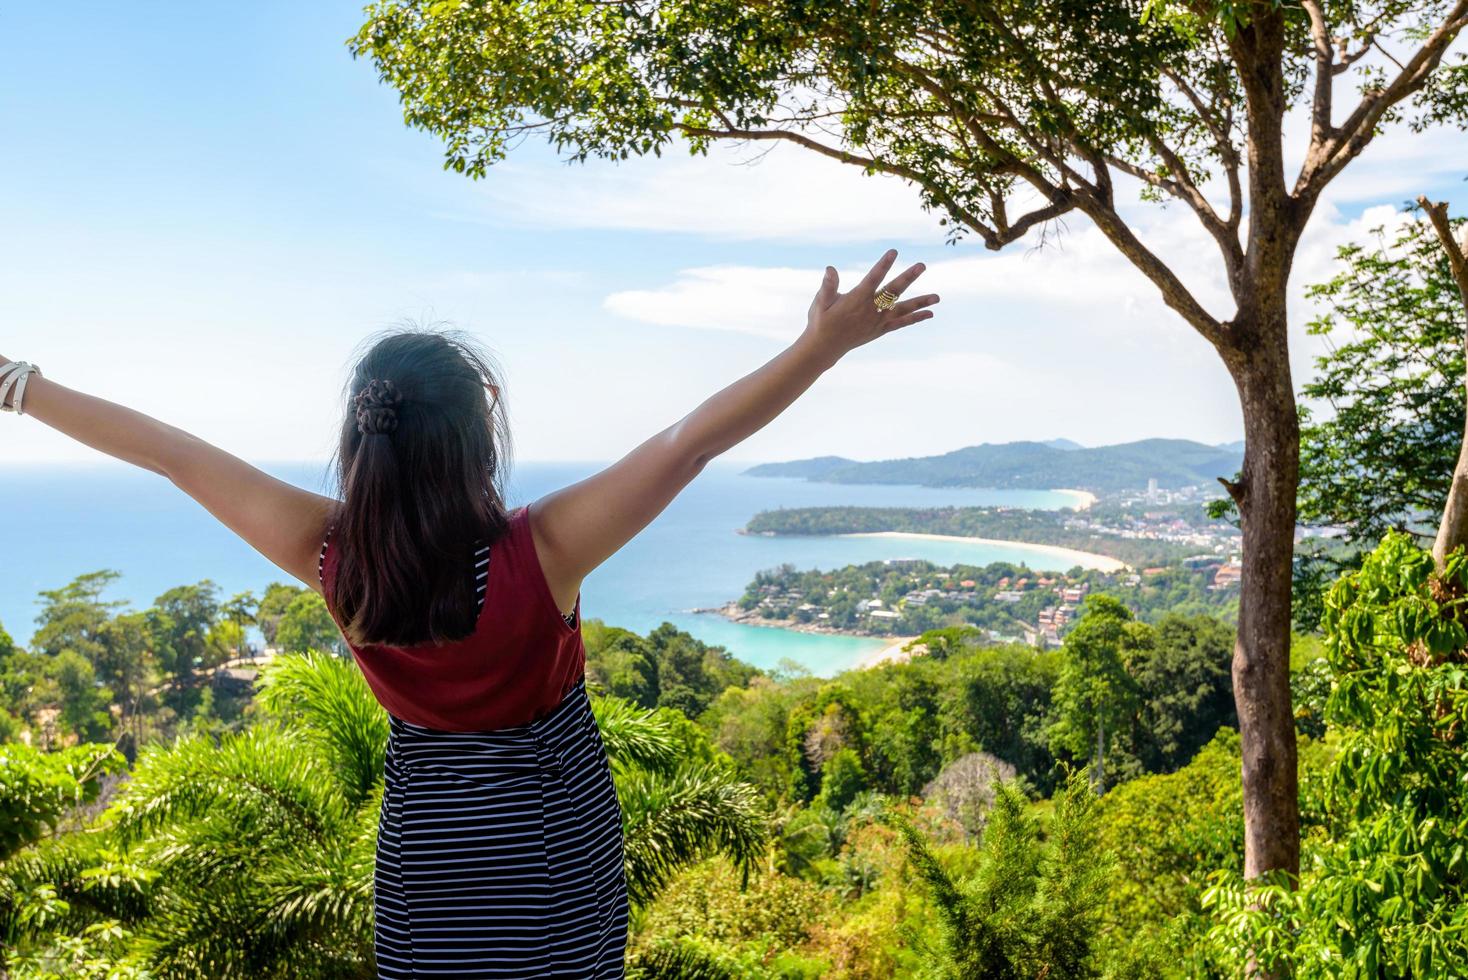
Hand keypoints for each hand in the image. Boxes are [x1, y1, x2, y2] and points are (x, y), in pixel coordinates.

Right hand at [799, 249, 938, 365]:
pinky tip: (930, 313)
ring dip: (920, 302)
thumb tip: (831, 268)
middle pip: (892, 291)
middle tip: (922, 266)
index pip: (873, 279)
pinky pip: (901, 323)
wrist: (825, 347)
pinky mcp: (881, 330)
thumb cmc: (821, 321)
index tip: (893, 252)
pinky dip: (915, 318)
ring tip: (937, 297)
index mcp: (856, 299)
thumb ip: (828, 286)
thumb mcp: (820, 302)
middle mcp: (870, 310)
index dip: (883, 265)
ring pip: (902, 309)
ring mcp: (878, 321)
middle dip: (908, 278)